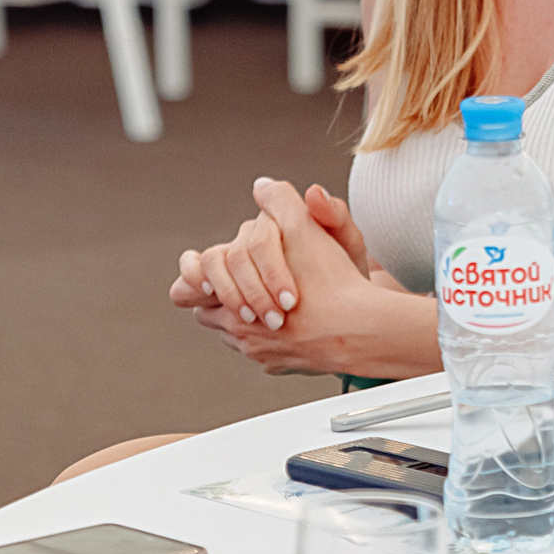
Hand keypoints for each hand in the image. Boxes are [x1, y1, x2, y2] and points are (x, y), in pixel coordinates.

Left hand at [171, 180, 412, 375]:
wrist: (363, 328)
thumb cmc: (332, 281)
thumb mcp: (305, 227)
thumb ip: (280, 201)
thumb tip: (262, 187)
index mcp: (232, 300)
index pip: (190, 290)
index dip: (196, 279)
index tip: (205, 277)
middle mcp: (242, 334)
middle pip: (210, 315)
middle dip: (221, 298)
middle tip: (238, 284)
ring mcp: (263, 355)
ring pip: (237, 335)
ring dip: (246, 318)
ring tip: (268, 300)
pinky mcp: (284, 367)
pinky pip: (265, 354)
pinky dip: (273, 339)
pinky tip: (294, 322)